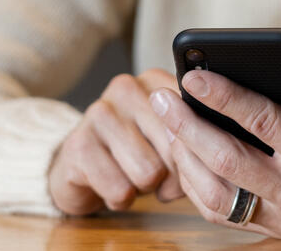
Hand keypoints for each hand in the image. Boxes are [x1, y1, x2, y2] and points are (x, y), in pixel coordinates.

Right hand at [48, 68, 184, 214]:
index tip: (183, 159)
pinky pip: (120, 190)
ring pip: (149, 173)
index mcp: (155, 81)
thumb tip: (201, 158)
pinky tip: (110, 184)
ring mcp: (99, 112)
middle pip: (174, 149)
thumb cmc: (135, 151)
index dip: (194, 153)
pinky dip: (120, 199)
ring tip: (130, 175)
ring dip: (143, 188)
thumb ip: (192, 138)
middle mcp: (126, 88)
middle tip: (152, 171)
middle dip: (169, 175)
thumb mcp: (168, 139)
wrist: (78, 165)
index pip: (194, 121)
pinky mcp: (78, 144)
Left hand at [148, 56, 280, 238]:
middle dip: (187, 126)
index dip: (225, 97)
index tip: (193, 75)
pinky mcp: (276, 230)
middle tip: (160, 98)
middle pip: (228, 160)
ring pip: (217, 195)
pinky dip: (196, 186)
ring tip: (167, 123)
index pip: (264, 123)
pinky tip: (184, 154)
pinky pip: (224, 213)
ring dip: (185, 158)